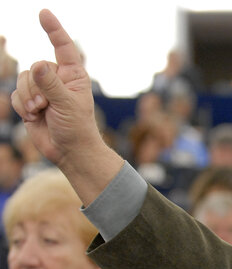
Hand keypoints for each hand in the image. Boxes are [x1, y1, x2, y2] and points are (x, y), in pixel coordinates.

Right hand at [10, 10, 121, 204]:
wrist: (69, 151)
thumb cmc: (77, 128)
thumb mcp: (67, 105)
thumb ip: (51, 84)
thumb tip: (37, 64)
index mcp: (73, 76)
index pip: (63, 47)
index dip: (53, 29)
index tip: (43, 13)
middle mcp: (57, 79)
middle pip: (34, 67)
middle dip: (36, 87)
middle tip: (46, 105)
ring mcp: (42, 90)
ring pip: (22, 80)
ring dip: (27, 98)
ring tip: (39, 111)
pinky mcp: (30, 102)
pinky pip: (14, 95)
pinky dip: (20, 106)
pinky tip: (32, 116)